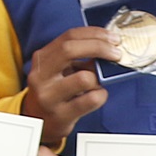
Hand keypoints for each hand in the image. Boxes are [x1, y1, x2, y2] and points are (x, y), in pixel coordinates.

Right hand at [24, 27, 120, 143]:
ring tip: (99, 82)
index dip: (94, 34)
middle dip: (99, 47)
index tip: (113, 38)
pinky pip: (91, 100)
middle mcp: (41, 75)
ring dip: (99, 78)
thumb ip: (77, 57)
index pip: (69, 37)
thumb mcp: (58, 69)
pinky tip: (97, 96)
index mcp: (42, 59)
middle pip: (70, 50)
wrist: (38, 121)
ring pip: (84, 78)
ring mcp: (49, 96)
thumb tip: (109, 46)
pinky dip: (101, 95)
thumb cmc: (54, 91)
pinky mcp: (61, 115)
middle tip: (117, 53)